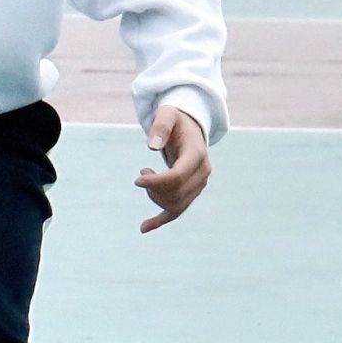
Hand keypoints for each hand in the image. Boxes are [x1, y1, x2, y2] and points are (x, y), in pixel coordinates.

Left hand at [133, 105, 209, 233]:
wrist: (189, 128)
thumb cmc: (175, 120)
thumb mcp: (167, 114)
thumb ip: (160, 127)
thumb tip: (152, 146)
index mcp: (197, 154)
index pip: (178, 176)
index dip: (157, 182)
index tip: (138, 179)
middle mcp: (203, 172)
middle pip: (176, 193)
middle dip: (154, 188)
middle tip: (142, 172)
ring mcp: (199, 185)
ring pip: (175, 205)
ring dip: (154, 197)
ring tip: (147, 176)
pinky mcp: (192, 192)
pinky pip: (177, 212)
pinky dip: (161, 220)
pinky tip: (144, 227)